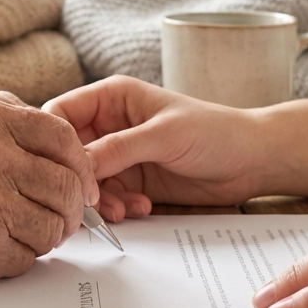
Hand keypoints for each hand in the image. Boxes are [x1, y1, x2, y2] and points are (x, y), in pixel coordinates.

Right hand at [0, 94, 97, 288]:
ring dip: (45, 236)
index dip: (80, 164)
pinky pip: (27, 257)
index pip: (62, 136)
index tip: (81, 182)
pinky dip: (18, 259)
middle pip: (67, 185)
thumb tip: (51, 146)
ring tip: (22, 235)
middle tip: (61, 219)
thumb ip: (1, 123)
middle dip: (71, 208)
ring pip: (53, 225)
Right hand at [44, 76, 262, 220]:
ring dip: (101, 200)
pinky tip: (142, 207)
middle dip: (78, 179)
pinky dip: (118, 208)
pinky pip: (108, 198)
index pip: (62, 113)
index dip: (55, 141)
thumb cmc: (214, 131)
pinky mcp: (132, 181)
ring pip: (87, 181)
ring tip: (125, 210)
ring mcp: (120, 154)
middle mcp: (110, 124)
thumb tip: (77, 165)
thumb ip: (118, 149)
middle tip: (90, 204)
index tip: (62, 170)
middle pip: (70, 153)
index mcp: (111, 97)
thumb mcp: (164, 135)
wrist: (252, 161)